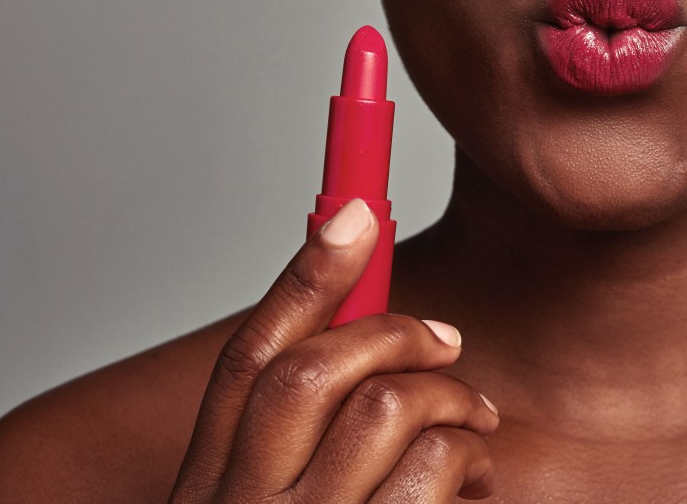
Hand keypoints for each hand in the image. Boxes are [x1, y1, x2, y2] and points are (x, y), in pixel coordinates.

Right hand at [169, 199, 497, 501]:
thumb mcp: (273, 503)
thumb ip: (298, 432)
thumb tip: (367, 328)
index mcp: (208, 485)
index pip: (247, 359)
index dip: (305, 276)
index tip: (357, 213)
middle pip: (311, 372)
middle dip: (393, 334)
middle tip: (446, 342)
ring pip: (385, 406)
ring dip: (450, 396)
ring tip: (475, 419)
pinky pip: (435, 467)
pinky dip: (470, 452)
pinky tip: (477, 474)